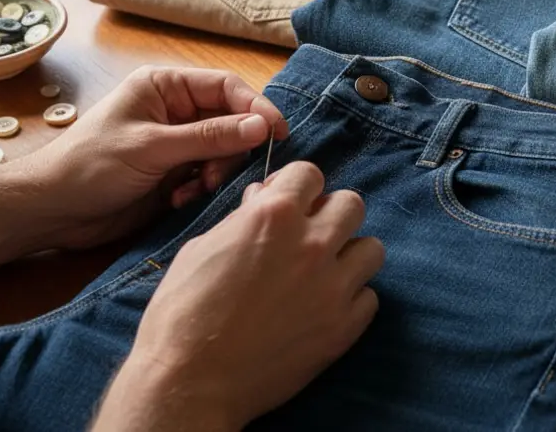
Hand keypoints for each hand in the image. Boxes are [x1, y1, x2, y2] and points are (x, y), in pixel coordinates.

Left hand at [27, 66, 288, 249]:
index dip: (256, 108)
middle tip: (216, 176)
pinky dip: (201, 189)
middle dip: (231, 150)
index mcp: (165, 87)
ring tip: (193, 190)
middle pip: (231, 121)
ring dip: (216, 173)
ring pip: (224, 152)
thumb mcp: (152, 147)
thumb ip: (210, 137)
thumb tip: (262, 127)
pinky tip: (179, 200)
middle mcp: (175, 110)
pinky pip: (209, 175)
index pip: (226, 88)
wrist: (53, 211)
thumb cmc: (91, 166)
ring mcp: (176, 142)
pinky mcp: (174, 173)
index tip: (277, 134)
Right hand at [94, 162, 383, 430]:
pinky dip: (351, 299)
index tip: (290, 202)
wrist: (190, 381)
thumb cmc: (183, 314)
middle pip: (352, 203)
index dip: (297, 186)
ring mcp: (333, 287)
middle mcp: (312, 244)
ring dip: (350, 255)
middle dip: (331, 213)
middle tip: (311, 234)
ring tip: (325, 271)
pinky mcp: (343, 328)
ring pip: (372, 248)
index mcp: (273, 216)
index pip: (310, 173)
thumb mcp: (202, 248)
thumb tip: (263, 197)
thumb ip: (242, 218)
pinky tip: (325, 307)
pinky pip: (369, 297)